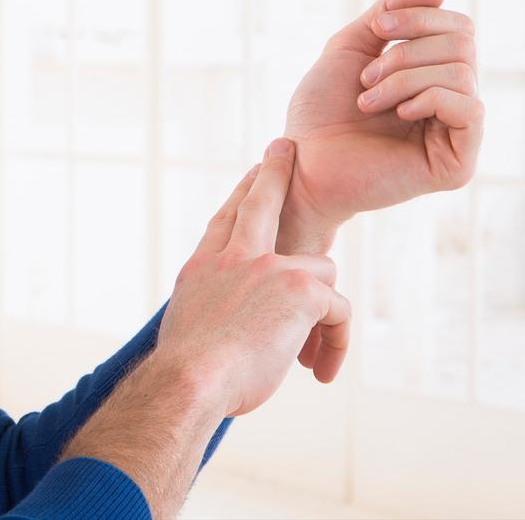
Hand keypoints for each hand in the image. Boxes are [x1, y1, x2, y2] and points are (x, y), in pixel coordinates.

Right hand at [155, 138, 351, 417]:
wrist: (190, 379)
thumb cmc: (187, 373)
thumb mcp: (190, 330)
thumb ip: (212, 312)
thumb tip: (220, 325)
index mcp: (203, 267)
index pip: (226, 220)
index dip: (241, 193)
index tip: (253, 172)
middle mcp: (233, 257)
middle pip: (260, 201)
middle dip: (275, 170)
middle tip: (285, 146)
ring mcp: (268, 266)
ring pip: (321, 269)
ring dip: (322, 311)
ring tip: (310, 356)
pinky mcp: (301, 287)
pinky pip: (338, 311)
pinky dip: (334, 344)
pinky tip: (319, 370)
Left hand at [276, 0, 484, 254]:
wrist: (301, 163)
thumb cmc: (320, 112)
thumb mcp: (352, 46)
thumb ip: (392, 13)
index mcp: (433, 74)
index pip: (459, 26)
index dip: (421, 15)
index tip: (378, 27)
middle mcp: (452, 101)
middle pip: (464, 44)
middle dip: (407, 49)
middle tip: (367, 76)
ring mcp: (457, 134)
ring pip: (462, 73)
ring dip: (404, 77)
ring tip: (368, 100)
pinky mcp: (458, 164)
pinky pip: (470, 108)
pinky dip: (428, 99)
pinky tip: (398, 115)